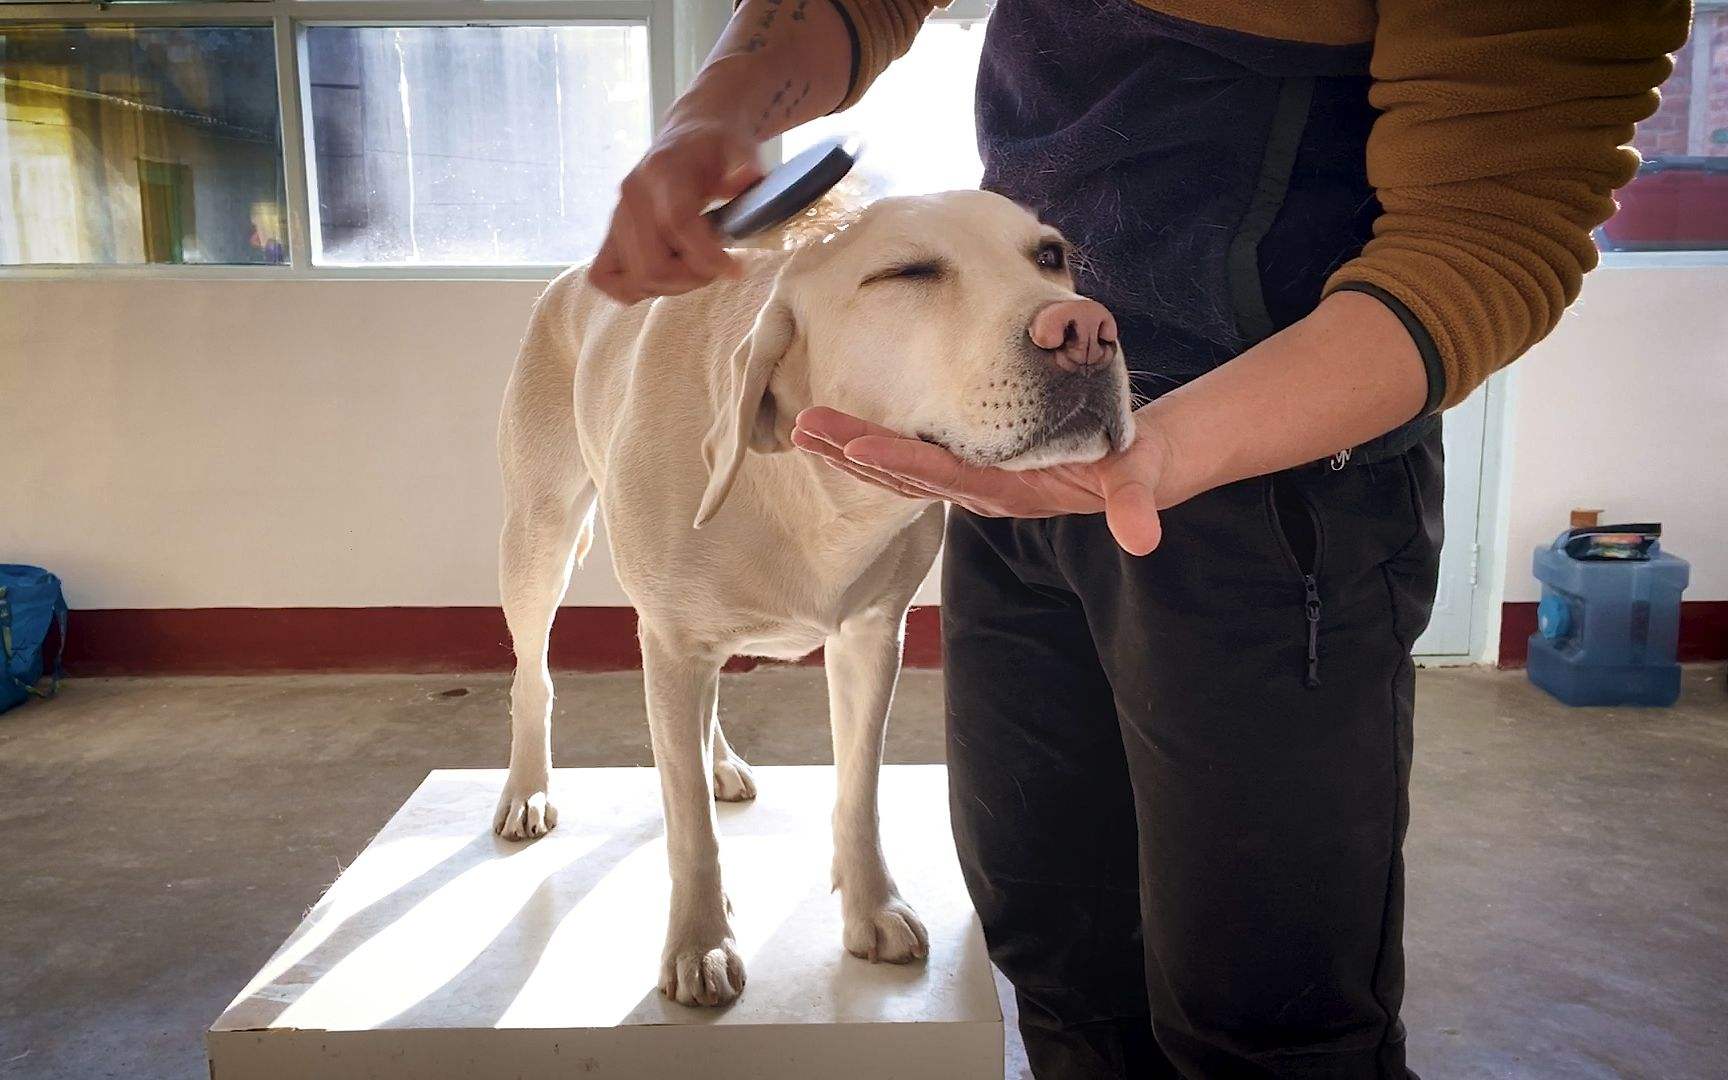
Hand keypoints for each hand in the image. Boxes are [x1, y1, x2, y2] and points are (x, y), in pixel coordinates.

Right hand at [587, 115, 765, 304]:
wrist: (689, 135)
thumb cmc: (715, 146)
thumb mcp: (739, 144)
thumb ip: (746, 161)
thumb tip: (749, 176)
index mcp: (662, 170)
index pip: (676, 223)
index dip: (706, 255)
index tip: (736, 269)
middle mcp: (631, 195)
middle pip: (652, 264)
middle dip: (693, 277)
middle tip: (717, 268)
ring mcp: (616, 218)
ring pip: (634, 279)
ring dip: (672, 286)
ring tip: (697, 269)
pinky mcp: (610, 235)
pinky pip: (605, 278)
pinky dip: (637, 288)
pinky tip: (667, 275)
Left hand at [791, 407, 1171, 555]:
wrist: (1132, 473)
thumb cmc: (1130, 467)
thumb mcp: (1135, 483)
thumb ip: (1134, 507)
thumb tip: (1142, 537)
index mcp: (1006, 491)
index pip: (942, 475)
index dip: (899, 461)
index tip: (855, 447)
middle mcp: (978, 492)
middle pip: (903, 473)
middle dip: (851, 452)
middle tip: (801, 428)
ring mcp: (970, 485)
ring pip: (897, 470)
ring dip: (849, 451)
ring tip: (802, 430)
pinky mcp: (971, 473)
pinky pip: (912, 464)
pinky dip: (874, 450)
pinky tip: (841, 439)